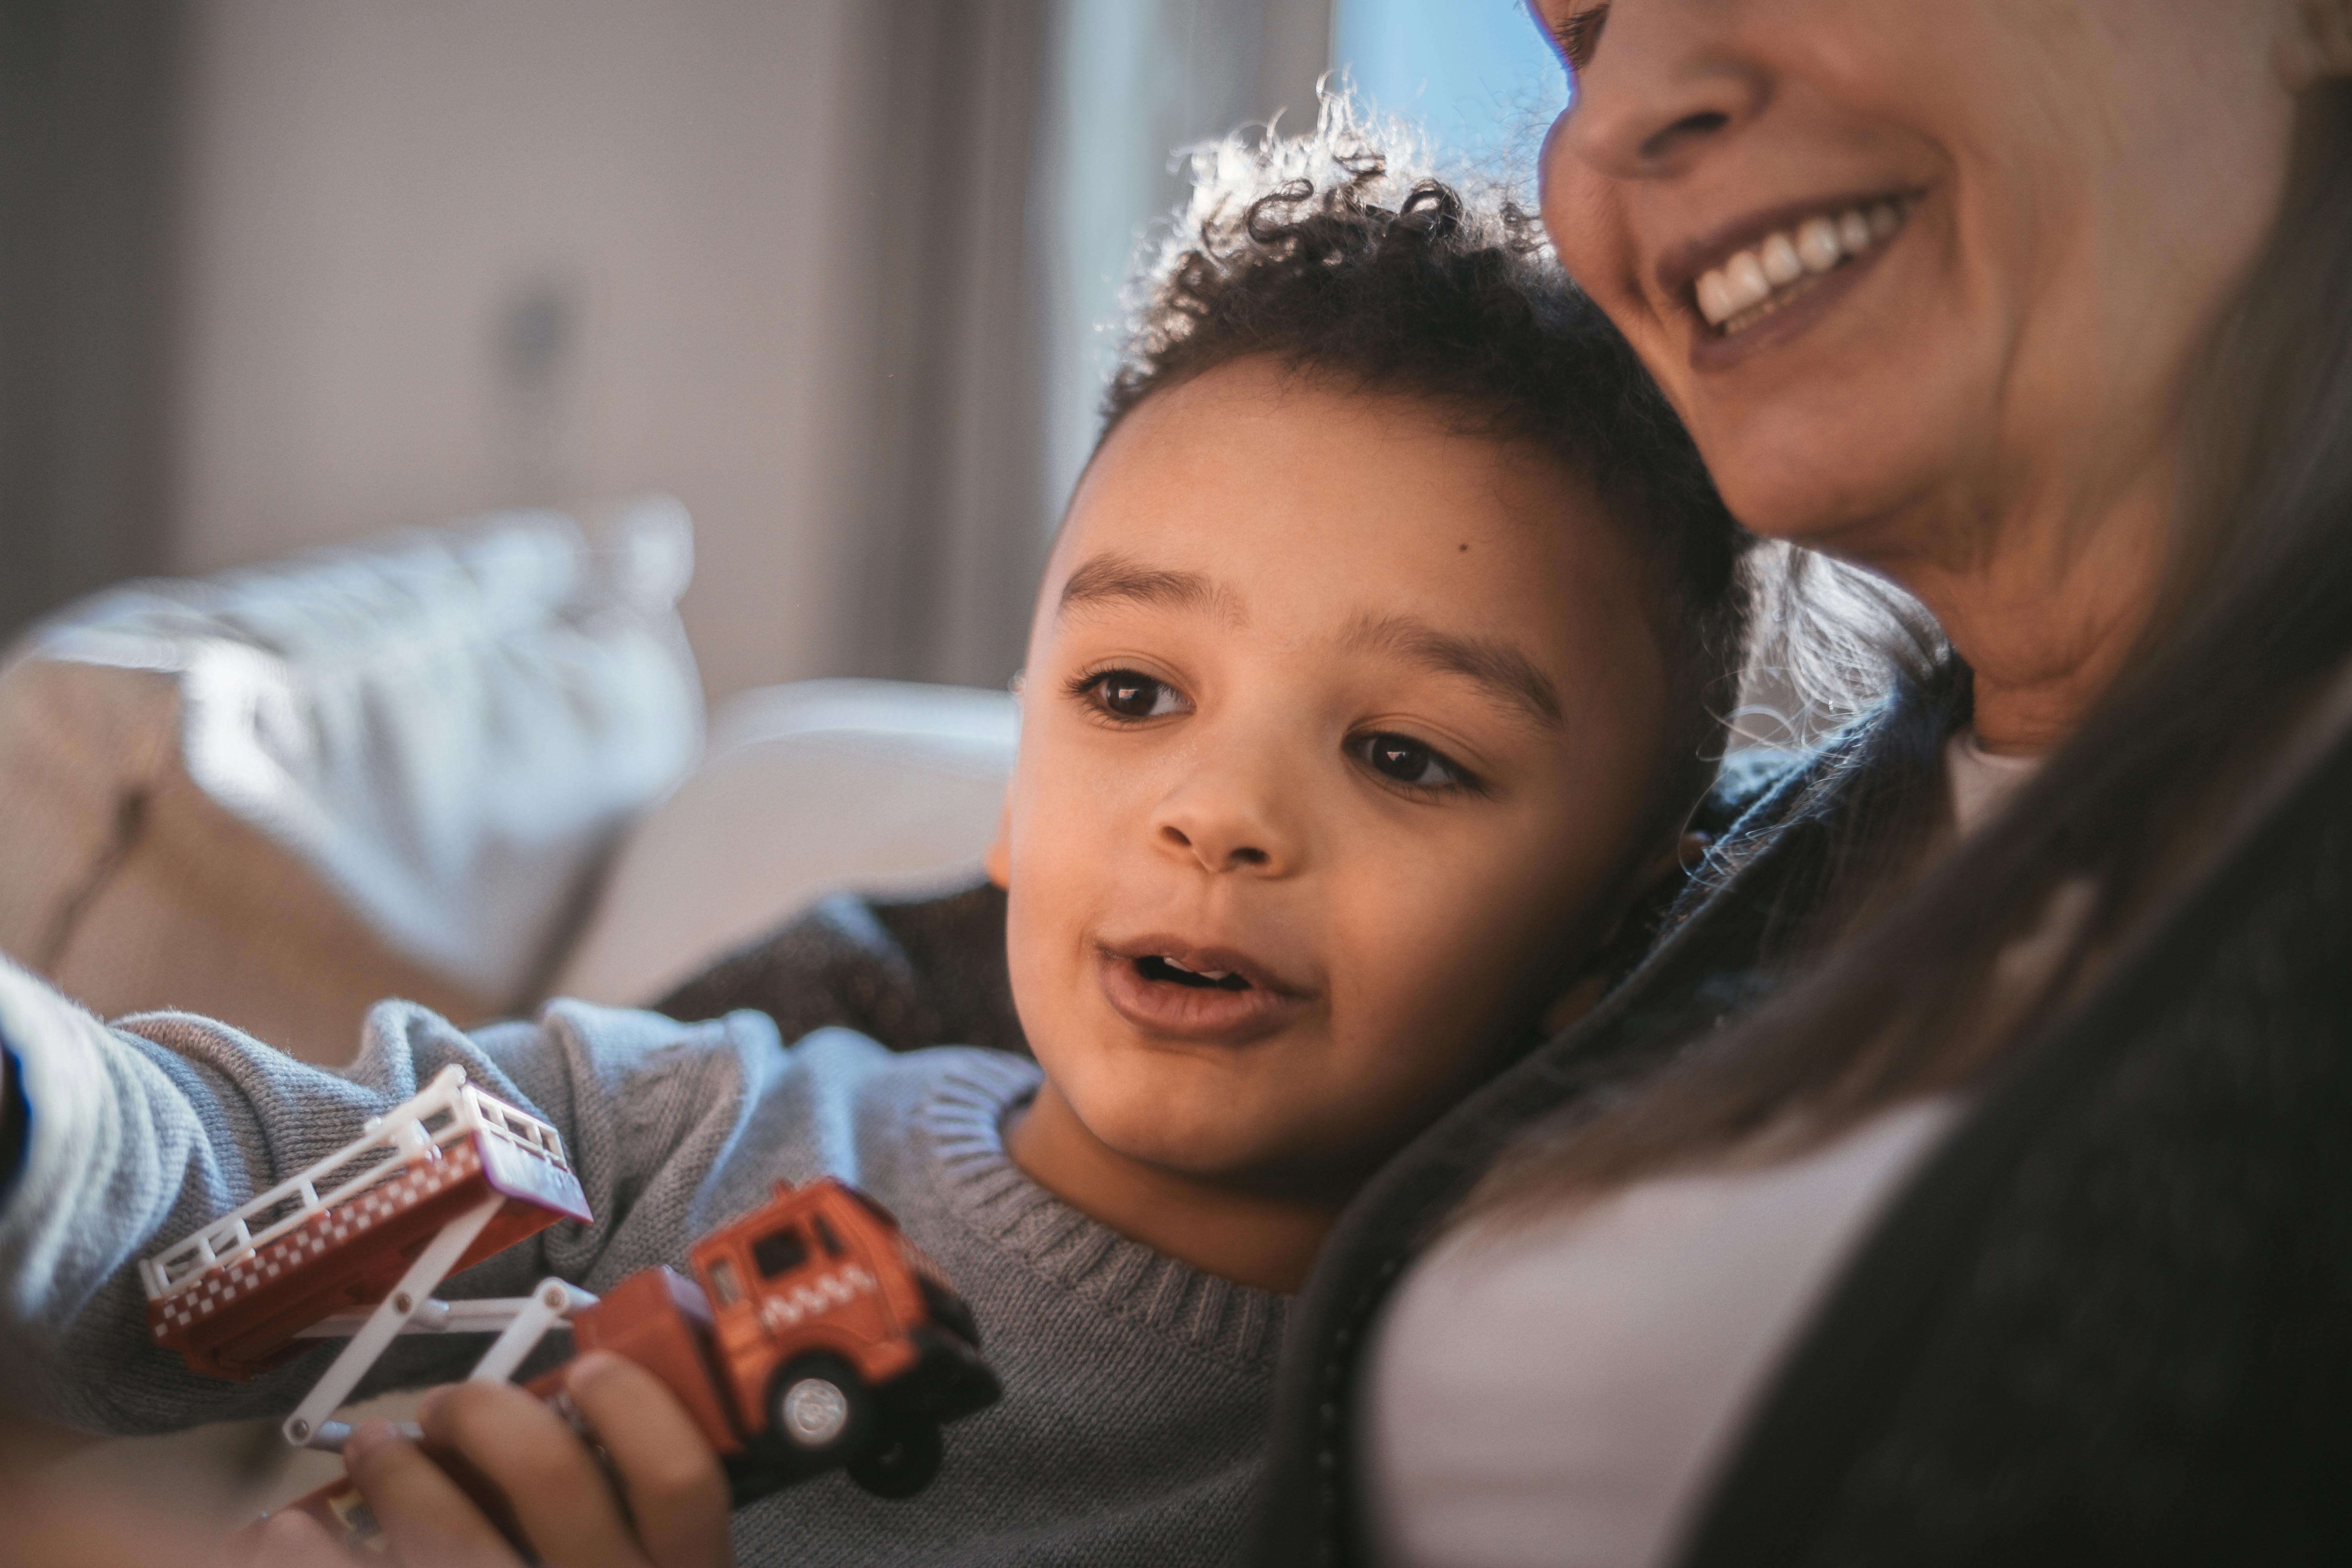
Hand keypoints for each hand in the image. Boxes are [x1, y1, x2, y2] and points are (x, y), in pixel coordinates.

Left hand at [282, 1351, 734, 1567]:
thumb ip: (635, 1539)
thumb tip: (579, 1434)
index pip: (677, 1480)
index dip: (633, 1407)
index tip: (586, 1373)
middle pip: (552, 1478)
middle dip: (489, 1415)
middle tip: (456, 1404)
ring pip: (449, 1537)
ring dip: (395, 1472)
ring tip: (378, 1450)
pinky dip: (307, 1553)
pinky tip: (291, 1532)